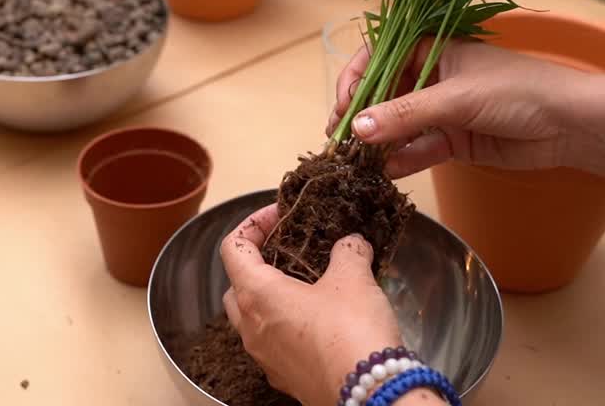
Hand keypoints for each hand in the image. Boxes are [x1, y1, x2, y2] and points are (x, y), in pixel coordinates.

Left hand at [220, 204, 401, 405]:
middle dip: (257, 264)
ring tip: (308, 285)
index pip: (233, 248)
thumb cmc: (352, 330)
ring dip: (271, 298)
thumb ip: (348, 252)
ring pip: (252, 319)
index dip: (252, 225)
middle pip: (236, 286)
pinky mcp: (285, 379)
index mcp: (257, 294)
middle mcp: (251, 328)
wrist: (371, 395)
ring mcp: (265, 358)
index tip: (279, 215)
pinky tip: (320, 322)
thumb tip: (351, 243)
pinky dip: (287, 327)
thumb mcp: (354, 277)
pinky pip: (274, 345)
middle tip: (289, 252)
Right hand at [325, 37, 604, 196]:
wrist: (573, 125)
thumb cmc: (519, 92)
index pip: (380, 55)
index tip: (342, 105)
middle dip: (362, 115)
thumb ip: (406, 115)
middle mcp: (434, 77)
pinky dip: (401, 160)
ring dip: (378, 141)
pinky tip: (385, 171)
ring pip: (399, 125)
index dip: (357, 78)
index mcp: (434, 49)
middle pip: (385, 93)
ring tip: (356, 161)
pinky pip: (418, 150)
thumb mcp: (458, 98)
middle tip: (340, 139)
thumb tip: (357, 128)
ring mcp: (444, 111)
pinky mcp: (455, 142)